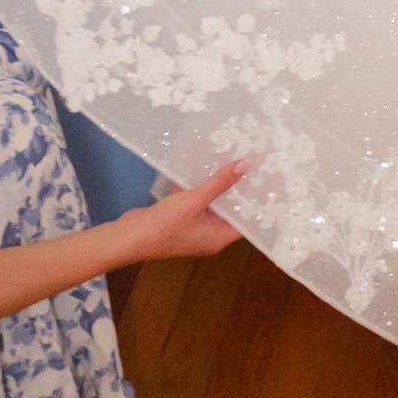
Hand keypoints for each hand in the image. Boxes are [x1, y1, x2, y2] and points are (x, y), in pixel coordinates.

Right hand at [122, 159, 246, 261]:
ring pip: (212, 203)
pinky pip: (195, 200)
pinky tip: (202, 164)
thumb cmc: (166, 225)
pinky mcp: (179, 218)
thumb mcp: (196, 200)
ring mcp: (193, 227)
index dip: (258, 202)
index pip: (247, 221)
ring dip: (217, 184)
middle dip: (238, 189)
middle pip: (230, 210)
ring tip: (233, 160)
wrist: (129, 236)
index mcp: (219, 237)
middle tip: (253, 165)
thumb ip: (220, 182)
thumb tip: (246, 165)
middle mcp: (209, 234)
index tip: (269, 181)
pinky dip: (198, 185)